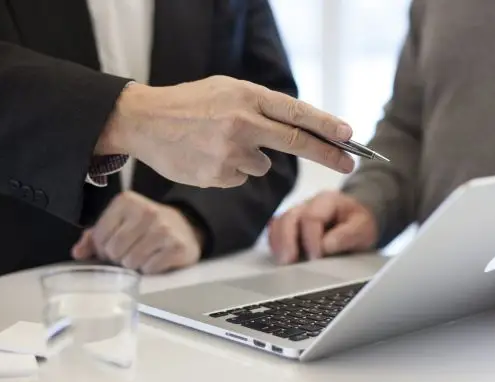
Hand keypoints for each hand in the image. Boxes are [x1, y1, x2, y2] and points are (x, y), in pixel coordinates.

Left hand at [71, 192, 202, 273]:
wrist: (185, 229)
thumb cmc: (144, 228)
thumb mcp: (119, 224)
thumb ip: (94, 237)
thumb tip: (78, 253)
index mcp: (126, 201)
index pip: (99, 237)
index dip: (103, 248)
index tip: (115, 246)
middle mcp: (146, 211)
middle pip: (114, 250)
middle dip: (119, 258)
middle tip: (130, 253)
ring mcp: (164, 228)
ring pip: (131, 261)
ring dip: (134, 265)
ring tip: (143, 256)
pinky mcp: (177, 246)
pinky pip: (150, 269)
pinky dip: (150, 270)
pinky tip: (156, 260)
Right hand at [95, 76, 355, 187]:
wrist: (144, 121)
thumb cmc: (189, 104)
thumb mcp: (227, 90)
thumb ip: (260, 106)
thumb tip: (297, 128)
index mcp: (246, 96)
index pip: (296, 113)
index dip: (326, 126)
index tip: (349, 136)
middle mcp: (242, 123)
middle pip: (296, 142)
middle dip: (328, 154)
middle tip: (350, 163)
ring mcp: (230, 152)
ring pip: (263, 165)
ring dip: (251, 158)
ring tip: (218, 143)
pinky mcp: (218, 175)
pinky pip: (241, 177)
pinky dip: (230, 170)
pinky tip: (207, 155)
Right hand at [268, 191, 377, 263]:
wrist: (357, 221)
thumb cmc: (359, 224)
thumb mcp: (363, 228)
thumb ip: (347, 235)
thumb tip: (326, 245)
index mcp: (327, 201)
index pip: (311, 217)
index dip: (311, 239)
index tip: (316, 258)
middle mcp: (308, 204)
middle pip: (289, 217)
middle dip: (287, 240)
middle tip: (289, 261)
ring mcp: (296, 214)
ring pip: (278, 223)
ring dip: (279, 243)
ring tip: (283, 262)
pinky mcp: (290, 226)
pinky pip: (275, 231)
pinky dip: (275, 244)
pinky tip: (280, 257)